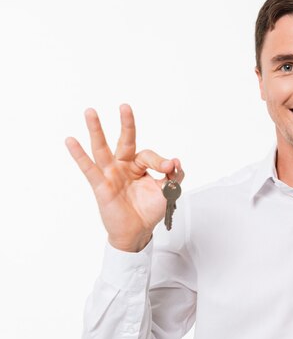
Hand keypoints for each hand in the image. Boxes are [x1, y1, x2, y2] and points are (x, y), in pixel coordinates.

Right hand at [65, 104, 183, 251]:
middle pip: (125, 141)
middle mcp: (124, 166)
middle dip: (126, 124)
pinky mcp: (101, 186)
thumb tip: (176, 161)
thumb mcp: (167, 192)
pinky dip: (79, 155)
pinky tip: (70, 141)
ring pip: (102, 149)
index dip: (161, 161)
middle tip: (125, 106)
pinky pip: (89, 169)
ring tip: (90, 112)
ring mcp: (111, 175)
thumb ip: (174, 176)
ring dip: (96, 130)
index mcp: (139, 166)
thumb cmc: (149, 210)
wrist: (138, 232)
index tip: (170, 167)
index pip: (149, 155)